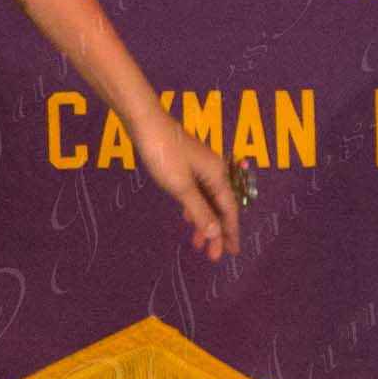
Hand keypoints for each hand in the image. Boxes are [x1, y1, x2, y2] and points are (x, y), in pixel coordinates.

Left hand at [130, 105, 239, 260]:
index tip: (231, 253)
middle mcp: (214, 170)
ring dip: (204, 221)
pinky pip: (198, 192)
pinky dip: (195, 207)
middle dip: (217, 232)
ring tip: (197, 243)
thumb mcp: (181, 187)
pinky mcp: (187, 163)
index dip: (230, 233)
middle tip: (212, 256)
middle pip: (220, 207)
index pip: (229, 210)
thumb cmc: (164, 154)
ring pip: (208, 200)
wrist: (146, 122)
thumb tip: (216, 233)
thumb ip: (199, 211)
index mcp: (217, 175)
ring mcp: (201, 166)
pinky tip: (187, 216)